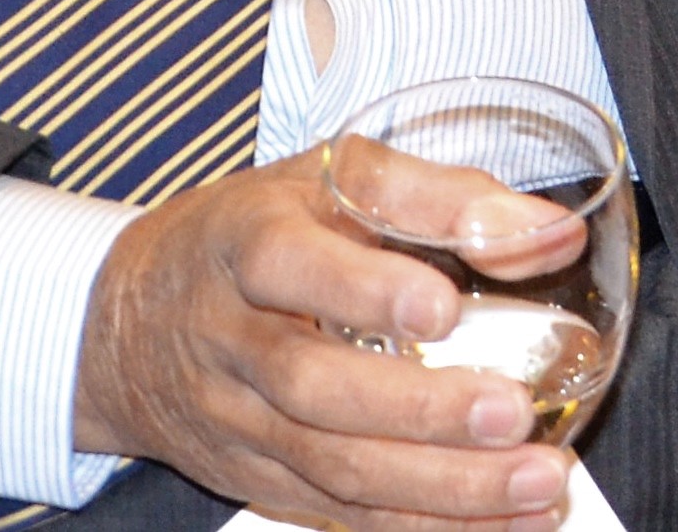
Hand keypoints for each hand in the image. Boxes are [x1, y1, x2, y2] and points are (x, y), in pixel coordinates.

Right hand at [70, 152, 577, 531]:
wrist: (127, 325)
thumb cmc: (250, 234)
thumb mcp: (328, 180)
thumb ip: (440, 196)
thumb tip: (551, 232)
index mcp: (244, 244)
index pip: (288, 265)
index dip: (364, 289)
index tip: (443, 307)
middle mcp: (232, 340)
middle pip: (313, 386)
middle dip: (418, 411)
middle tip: (512, 414)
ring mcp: (238, 424)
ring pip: (331, 466)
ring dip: (441, 487)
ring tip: (537, 483)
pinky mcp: (257, 481)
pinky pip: (339, 514)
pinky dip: (422, 526)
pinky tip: (499, 523)